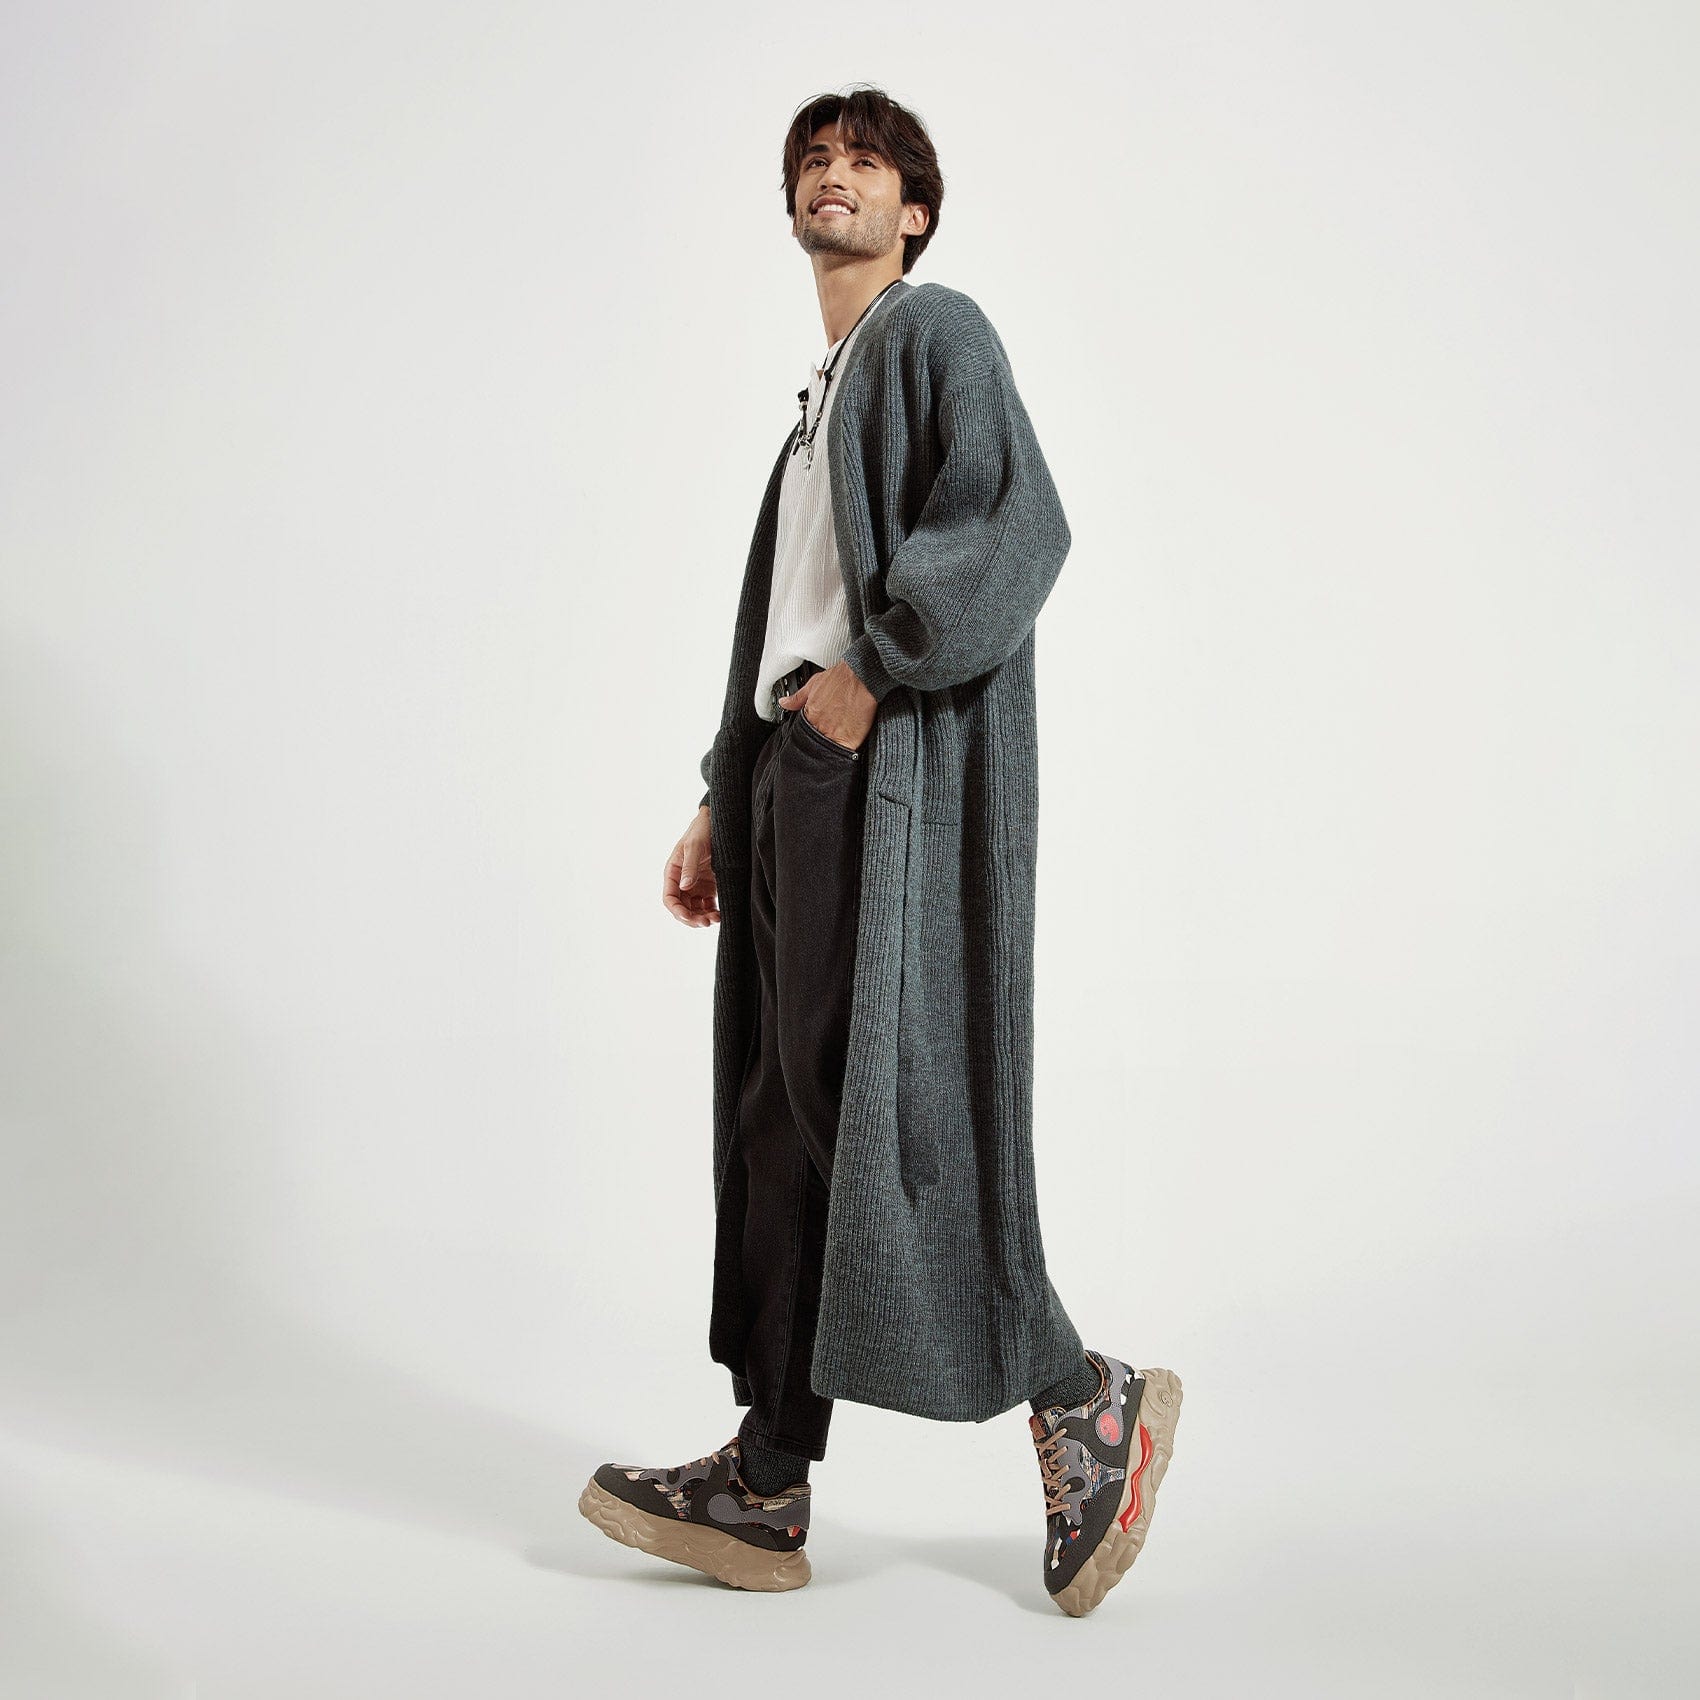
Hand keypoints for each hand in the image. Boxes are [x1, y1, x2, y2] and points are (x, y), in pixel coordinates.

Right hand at [664, 804, 719, 926]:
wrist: (719, 823)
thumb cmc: (702, 830)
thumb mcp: (695, 846)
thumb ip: (689, 866)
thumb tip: (684, 887)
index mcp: (673, 872)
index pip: (670, 898)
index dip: (677, 911)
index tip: (689, 917)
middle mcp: (682, 882)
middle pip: (682, 908)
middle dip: (692, 918)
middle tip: (706, 923)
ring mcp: (696, 885)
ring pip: (695, 910)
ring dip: (703, 918)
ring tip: (716, 919)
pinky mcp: (709, 887)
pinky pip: (707, 905)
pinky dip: (712, 912)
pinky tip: (720, 914)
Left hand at [778, 658, 875, 751]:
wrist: (861, 678)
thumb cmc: (842, 678)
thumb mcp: (814, 684)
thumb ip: (798, 697)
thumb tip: (784, 703)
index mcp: (810, 715)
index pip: (805, 732)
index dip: (812, 732)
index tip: (820, 730)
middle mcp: (819, 727)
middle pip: (817, 742)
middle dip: (822, 740)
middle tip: (832, 734)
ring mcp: (834, 735)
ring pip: (829, 749)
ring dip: (833, 747)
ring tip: (841, 740)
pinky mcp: (849, 741)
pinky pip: (845, 753)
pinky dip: (846, 752)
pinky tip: (850, 746)